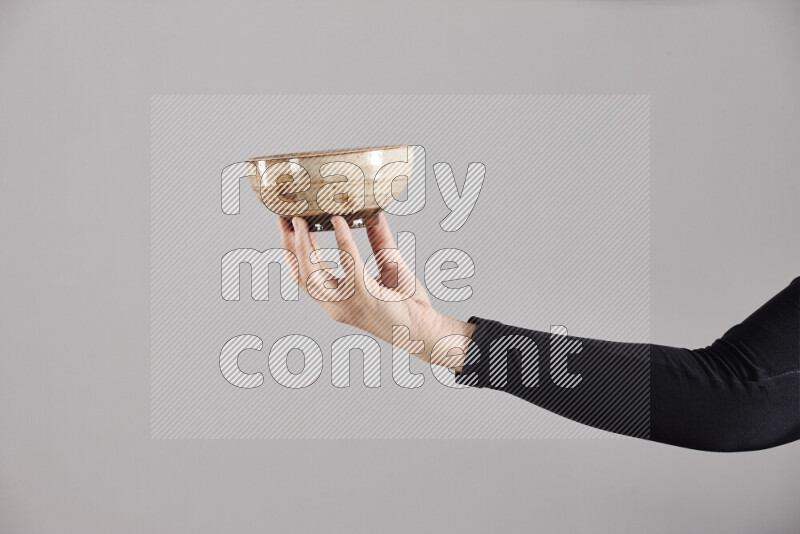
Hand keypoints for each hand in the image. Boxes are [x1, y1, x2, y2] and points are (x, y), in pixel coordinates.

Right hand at [277, 214, 474, 369]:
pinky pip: (348, 263)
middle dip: (289, 246)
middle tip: (285, 219)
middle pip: (301, 274)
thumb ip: (379, 241)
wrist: (425, 329)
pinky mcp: (364, 294)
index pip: (303, 276)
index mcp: (336, 299)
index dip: (291, 252)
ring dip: (304, 244)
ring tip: (301, 221)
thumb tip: (374, 213)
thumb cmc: (408, 303)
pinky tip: (339, 222)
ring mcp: (347, 302)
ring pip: (313, 272)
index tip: (285, 228)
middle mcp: (335, 304)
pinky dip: (342, 241)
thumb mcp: (388, 265)